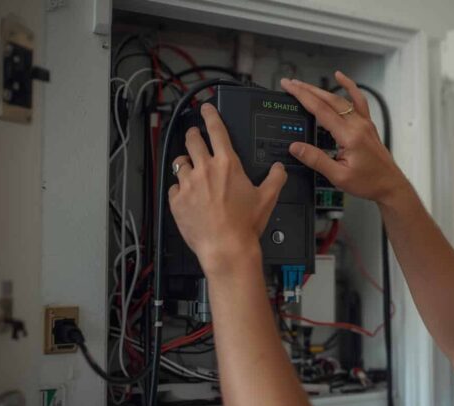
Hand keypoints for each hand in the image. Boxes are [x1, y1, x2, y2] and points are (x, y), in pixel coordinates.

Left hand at [169, 103, 287, 275]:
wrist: (226, 248)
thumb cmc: (245, 225)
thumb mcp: (268, 199)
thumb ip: (275, 178)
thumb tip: (279, 169)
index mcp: (227, 164)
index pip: (216, 130)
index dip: (210, 115)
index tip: (205, 108)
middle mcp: (205, 170)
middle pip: (192, 140)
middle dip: (193, 134)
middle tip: (195, 135)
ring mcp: (188, 184)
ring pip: (180, 162)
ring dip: (185, 162)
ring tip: (190, 169)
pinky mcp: (176, 200)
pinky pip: (174, 187)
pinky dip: (180, 188)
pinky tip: (187, 195)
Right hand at [280, 71, 409, 204]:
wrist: (390, 185)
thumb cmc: (368, 182)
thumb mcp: (338, 176)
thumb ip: (316, 160)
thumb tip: (296, 147)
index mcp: (349, 136)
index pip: (321, 110)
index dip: (302, 96)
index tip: (289, 87)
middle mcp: (358, 125)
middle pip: (329, 100)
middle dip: (307, 89)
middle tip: (290, 83)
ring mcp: (364, 123)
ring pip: (341, 99)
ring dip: (321, 90)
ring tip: (304, 84)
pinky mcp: (368, 125)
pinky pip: (358, 101)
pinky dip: (349, 87)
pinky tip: (341, 77)